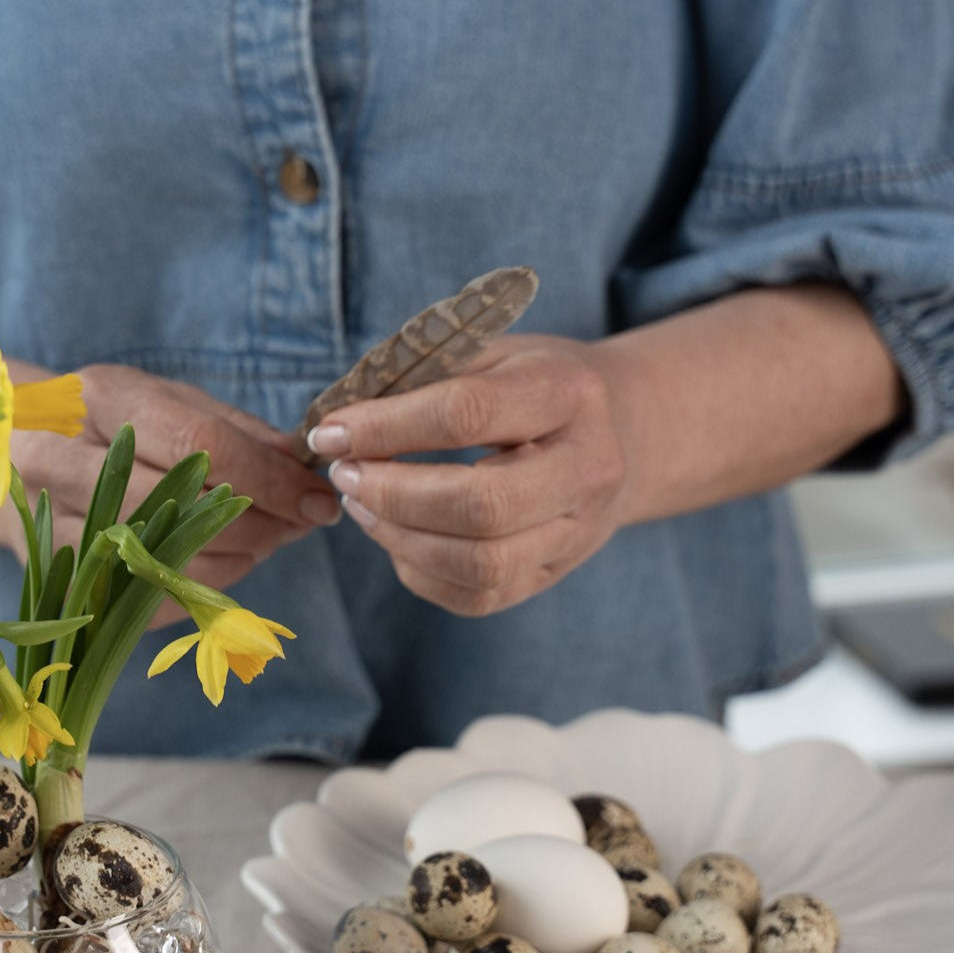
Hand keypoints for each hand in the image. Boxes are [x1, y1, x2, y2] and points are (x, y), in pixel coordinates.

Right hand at [8, 364, 339, 604]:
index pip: (198, 444)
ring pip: (165, 559)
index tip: (314, 500)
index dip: (267, 480)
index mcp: (101, 398)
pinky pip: (147, 595)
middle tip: (297, 524)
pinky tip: (220, 563)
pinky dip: (199, 587)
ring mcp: (53, 518)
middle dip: (257, 525)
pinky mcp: (60, 572)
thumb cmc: (108, 422)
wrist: (9, 452)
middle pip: (180, 507)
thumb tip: (303, 468)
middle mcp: (63, 456)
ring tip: (264, 541)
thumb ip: (238, 431)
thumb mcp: (168, 400)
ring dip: (235, 559)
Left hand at [308, 337, 630, 615]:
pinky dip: (420, 573)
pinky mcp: (553, 573)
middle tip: (347, 476)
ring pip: (480, 563)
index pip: (467, 414)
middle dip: (393, 494)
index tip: (332, 431)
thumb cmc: (534, 386)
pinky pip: (476, 597)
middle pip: (481, 505)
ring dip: (401, 539)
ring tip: (362, 507)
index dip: (386, 428)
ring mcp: (577, 532)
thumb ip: (423, 379)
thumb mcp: (493, 355)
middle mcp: (588, 468)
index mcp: (569, 394)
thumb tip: (337, 421)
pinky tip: (397, 537)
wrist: (621, 431)